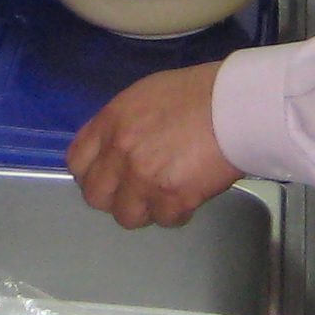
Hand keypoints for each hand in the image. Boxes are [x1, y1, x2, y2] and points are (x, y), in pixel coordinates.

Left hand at [65, 63, 243, 228]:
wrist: (236, 105)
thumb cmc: (198, 93)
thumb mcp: (146, 96)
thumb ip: (123, 124)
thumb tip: (116, 148)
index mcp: (111, 122)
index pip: (77, 162)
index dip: (91, 174)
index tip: (107, 177)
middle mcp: (120, 152)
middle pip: (96, 196)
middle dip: (116, 197)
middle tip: (138, 190)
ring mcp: (143, 178)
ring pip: (127, 216)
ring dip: (146, 209)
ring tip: (166, 194)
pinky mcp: (172, 198)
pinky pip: (165, 220)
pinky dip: (178, 212)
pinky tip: (190, 194)